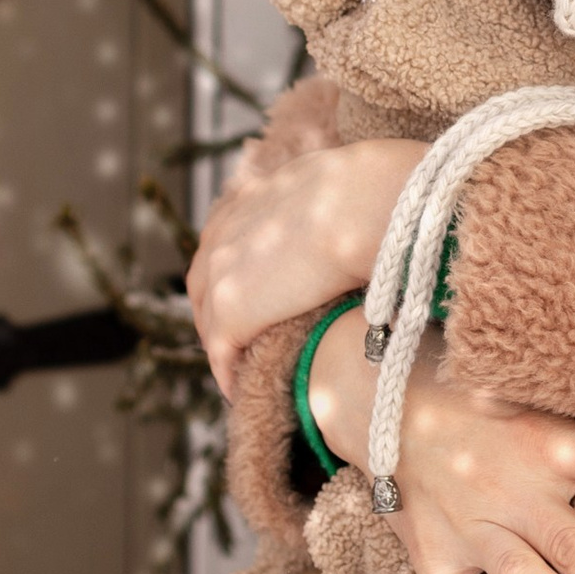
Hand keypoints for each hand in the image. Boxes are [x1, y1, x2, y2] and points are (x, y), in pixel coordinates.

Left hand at [189, 138, 426, 395]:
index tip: (251, 292)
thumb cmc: (370, 192)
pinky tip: (240, 389)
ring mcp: (222, 273)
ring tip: (242, 369)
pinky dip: (227, 373)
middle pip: (204, 281)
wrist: (362, 206)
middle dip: (217, 311)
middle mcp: (225, 232)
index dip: (234, 270)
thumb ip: (326, 199)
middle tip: (239, 339)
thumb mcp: (336, 183)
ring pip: (209, 320)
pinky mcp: (231, 312)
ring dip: (223, 345)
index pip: (225, 240)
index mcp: (250, 198)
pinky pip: (221, 353)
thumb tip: (360, 209)